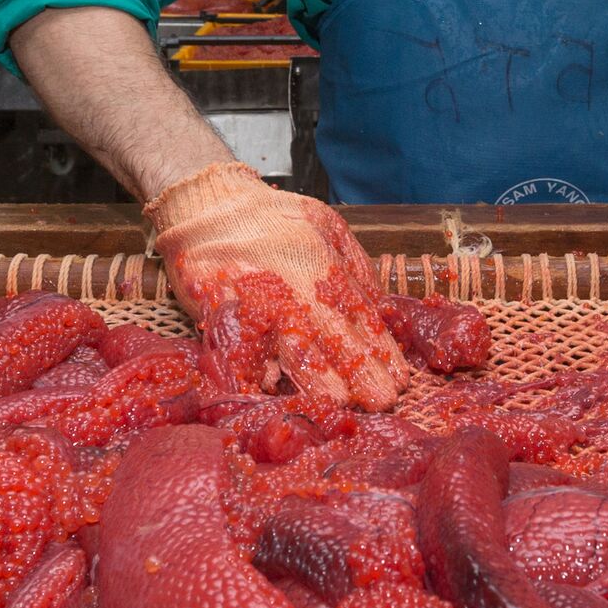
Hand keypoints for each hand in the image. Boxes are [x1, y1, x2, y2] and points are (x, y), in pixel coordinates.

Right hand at [145, 162, 409, 409]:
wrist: (207, 203)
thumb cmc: (273, 219)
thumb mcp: (328, 227)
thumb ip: (356, 267)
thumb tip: (381, 309)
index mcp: (323, 265)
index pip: (361, 316)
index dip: (381, 351)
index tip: (400, 380)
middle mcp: (294, 286)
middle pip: (333, 336)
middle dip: (360, 373)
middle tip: (383, 401)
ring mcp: (256, 301)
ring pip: (292, 347)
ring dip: (318, 380)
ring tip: (340, 404)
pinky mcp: (221, 314)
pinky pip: (240, 350)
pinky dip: (256, 375)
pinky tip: (275, 395)